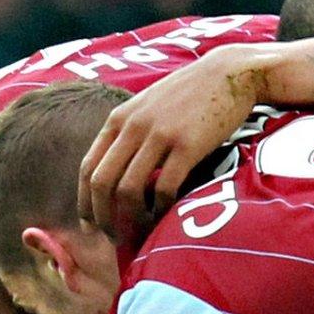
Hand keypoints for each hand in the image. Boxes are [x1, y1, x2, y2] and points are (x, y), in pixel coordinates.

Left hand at [77, 45, 270, 248]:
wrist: (228, 74)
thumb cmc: (191, 94)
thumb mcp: (149, 106)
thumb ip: (130, 133)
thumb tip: (119, 171)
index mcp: (119, 119)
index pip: (89, 167)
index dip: (86, 202)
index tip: (91, 225)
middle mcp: (133, 126)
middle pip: (102, 183)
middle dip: (103, 217)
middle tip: (114, 239)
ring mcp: (159, 135)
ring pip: (129, 189)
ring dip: (130, 220)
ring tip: (139, 235)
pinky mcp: (187, 145)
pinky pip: (165, 187)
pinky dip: (161, 209)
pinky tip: (166, 218)